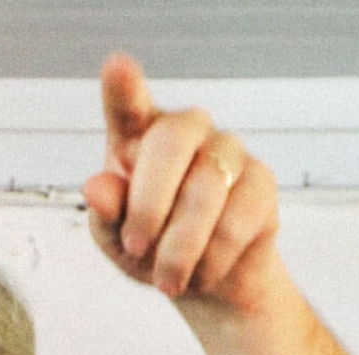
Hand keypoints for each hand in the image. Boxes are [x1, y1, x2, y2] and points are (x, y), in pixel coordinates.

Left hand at [81, 53, 282, 309]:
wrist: (206, 282)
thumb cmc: (151, 249)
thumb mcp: (117, 240)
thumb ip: (106, 214)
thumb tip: (97, 189)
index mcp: (138, 135)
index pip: (128, 105)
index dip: (124, 88)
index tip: (118, 68)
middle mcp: (185, 130)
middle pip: (170, 142)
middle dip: (150, 205)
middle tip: (135, 249)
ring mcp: (227, 149)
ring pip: (204, 191)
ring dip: (180, 248)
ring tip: (167, 281)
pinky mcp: (261, 181)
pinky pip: (236, 220)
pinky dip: (212, 258)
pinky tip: (201, 274)